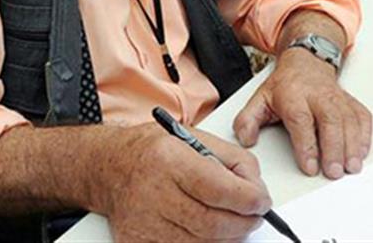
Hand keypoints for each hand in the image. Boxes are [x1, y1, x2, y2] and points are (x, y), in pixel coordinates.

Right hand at [101, 123, 271, 241]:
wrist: (110, 169)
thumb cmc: (154, 152)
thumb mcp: (196, 139)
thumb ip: (233, 160)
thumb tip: (257, 188)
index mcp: (169, 160)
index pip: (218, 189)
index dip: (248, 199)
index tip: (262, 201)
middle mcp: (153, 192)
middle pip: (212, 223)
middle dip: (243, 222)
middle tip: (253, 215)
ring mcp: (144, 223)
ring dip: (227, 236)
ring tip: (232, 221)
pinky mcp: (139, 242)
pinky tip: (209, 230)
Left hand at [233, 47, 372, 179]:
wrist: (307, 61)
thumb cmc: (285, 85)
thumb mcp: (260, 98)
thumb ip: (248, 120)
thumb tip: (246, 140)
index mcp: (293, 95)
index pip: (302, 121)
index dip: (307, 145)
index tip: (310, 166)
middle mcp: (318, 96)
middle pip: (330, 121)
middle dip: (334, 148)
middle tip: (334, 171)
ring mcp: (337, 98)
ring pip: (349, 121)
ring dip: (352, 145)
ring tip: (351, 167)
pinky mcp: (350, 102)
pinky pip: (362, 117)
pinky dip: (364, 135)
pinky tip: (361, 152)